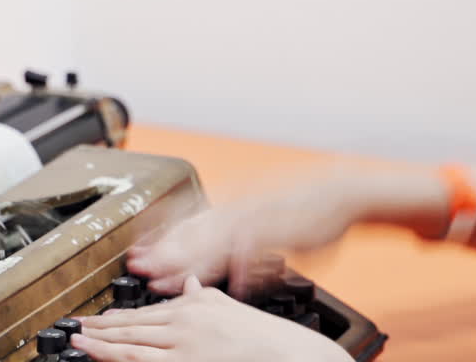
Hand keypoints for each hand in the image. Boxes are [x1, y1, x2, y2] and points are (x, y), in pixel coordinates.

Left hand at [71, 276, 349, 361]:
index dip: (115, 319)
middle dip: (100, 330)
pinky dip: (122, 361)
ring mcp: (186, 347)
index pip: (144, 313)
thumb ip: (206, 297)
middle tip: (73, 331)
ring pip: (133, 347)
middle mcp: (186, 324)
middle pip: (133, 329)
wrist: (292, 356)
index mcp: (194, 308)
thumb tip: (191, 285)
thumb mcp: (231, 308)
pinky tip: (105, 358)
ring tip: (79, 344)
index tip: (94, 321)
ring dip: (102, 346)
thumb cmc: (265, 339)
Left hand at [127, 174, 361, 296]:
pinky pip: (253, 249)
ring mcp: (255, 218)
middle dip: (162, 252)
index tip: (138, 250)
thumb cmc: (302, 206)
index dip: (161, 236)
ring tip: (163, 281)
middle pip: (191, 233)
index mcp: (232, 206)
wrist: (338, 191)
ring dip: (185, 263)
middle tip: (137, 268)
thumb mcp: (260, 215)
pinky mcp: (277, 229)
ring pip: (212, 242)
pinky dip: (242, 268)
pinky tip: (235, 285)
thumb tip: (219, 252)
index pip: (188, 221)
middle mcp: (237, 210)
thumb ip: (235, 232)